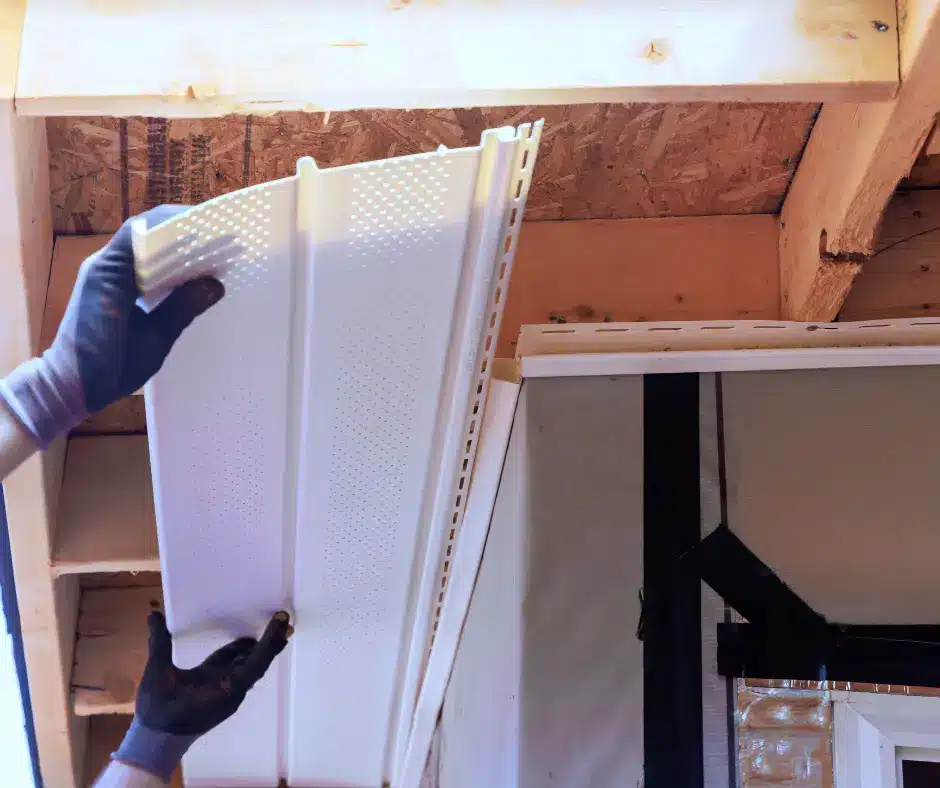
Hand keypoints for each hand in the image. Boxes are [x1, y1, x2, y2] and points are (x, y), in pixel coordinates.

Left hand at [0, 206, 223, 448]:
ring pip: (143, 250)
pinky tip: (189, 275)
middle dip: (181, 233)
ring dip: (175, 249)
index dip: (176, 221)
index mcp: (110, 273)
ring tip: (211, 253)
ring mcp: (104, 276)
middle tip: (219, 238)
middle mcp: (104, 266)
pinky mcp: (109, 289)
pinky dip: (164, 266)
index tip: (210, 223)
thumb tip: (215, 284)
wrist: (67, 386)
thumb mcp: (152, 341)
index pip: (143, 229)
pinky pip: (139, 267)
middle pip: (144, 235)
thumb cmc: (106, 367)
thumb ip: (182, 309)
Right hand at [114, 611, 291, 779]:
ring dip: (259, 647)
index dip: (270, 639)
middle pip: (258, 662)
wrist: (156, 743)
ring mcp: (225, 691)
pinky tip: (245, 641)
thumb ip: (159, 644)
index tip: (281, 620)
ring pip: (248, 665)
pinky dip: (242, 654)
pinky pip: (235, 669)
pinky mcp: (217, 691)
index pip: (256, 660)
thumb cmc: (158, 712)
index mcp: (225, 688)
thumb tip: (154, 613)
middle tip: (284, 619)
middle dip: (272, 641)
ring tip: (273, 626)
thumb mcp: (156, 675)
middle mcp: (232, 690)